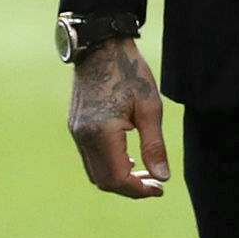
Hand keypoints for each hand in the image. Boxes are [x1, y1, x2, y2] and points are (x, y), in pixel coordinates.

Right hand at [67, 38, 170, 197]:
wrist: (101, 46)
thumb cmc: (129, 72)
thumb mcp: (150, 108)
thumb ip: (154, 146)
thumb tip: (162, 177)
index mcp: (102, 133)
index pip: (118, 179)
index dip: (139, 190)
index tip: (160, 188)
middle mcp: (83, 136)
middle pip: (104, 182)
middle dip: (130, 188)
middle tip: (155, 184)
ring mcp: (76, 132)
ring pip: (95, 172)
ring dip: (119, 179)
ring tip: (144, 173)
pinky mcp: (75, 126)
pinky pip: (90, 158)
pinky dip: (108, 166)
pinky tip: (128, 159)